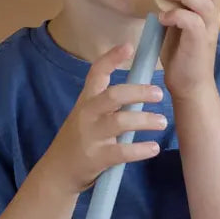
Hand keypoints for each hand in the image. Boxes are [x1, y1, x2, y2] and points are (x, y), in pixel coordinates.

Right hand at [42, 43, 166, 193]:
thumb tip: (140, 89)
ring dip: (145, 120)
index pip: (96, 73)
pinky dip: (140, 149)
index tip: (128, 46)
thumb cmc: (78, 141)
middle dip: (138, 92)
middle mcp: (87, 115)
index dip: (111, 58)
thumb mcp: (86, 116)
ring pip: (120, 122)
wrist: (58, 172)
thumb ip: (107, 103)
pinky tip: (153, 148)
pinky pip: (122, 151)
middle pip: (113, 96)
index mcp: (86, 101)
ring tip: (162, 121)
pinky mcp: (96, 158)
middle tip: (159, 93)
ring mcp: (91, 136)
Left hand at [158, 0, 219, 99]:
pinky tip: (163, 16)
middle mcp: (213, 13)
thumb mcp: (179, 18)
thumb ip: (177, 0)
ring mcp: (208, 27)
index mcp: (210, 5)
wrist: (189, 83)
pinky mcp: (200, 41)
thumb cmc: (182, 50)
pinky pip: (191, 21)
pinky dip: (176, 15)